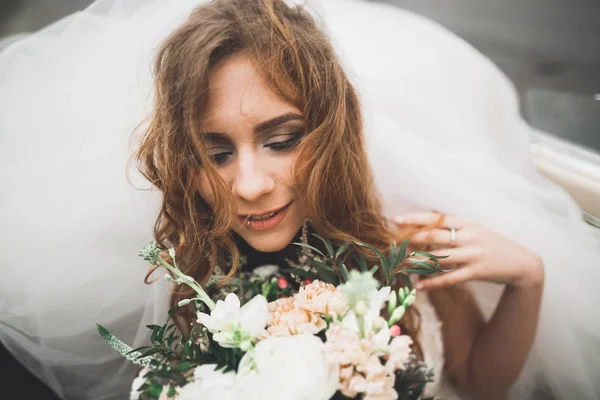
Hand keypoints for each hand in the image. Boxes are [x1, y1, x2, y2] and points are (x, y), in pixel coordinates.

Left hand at [393, 212, 544, 290]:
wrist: (522, 263)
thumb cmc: (494, 245)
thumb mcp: (477, 229)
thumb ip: (455, 224)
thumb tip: (433, 214)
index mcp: (467, 223)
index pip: (436, 218)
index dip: (415, 219)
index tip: (395, 220)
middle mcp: (469, 236)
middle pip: (434, 235)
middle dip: (411, 239)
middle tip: (393, 243)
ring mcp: (473, 254)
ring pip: (439, 257)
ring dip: (418, 261)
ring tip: (400, 264)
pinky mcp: (477, 272)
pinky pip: (450, 277)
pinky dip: (433, 282)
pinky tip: (419, 286)